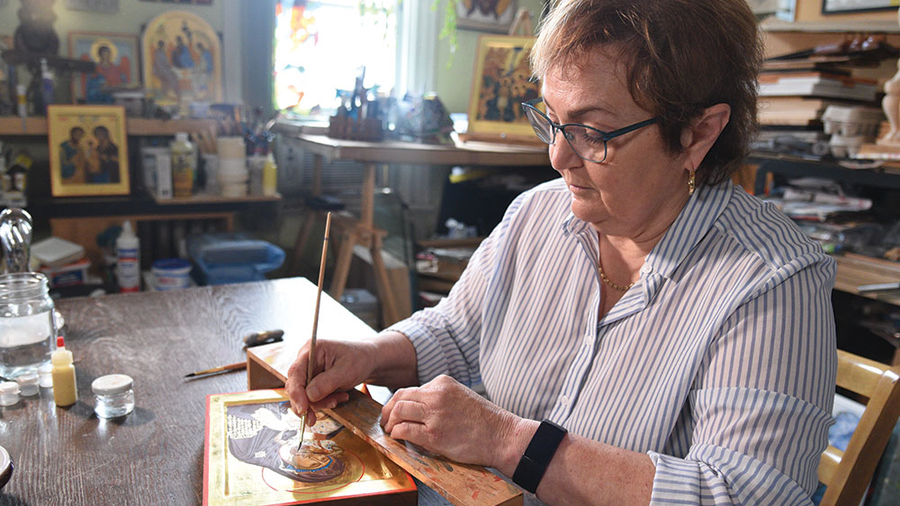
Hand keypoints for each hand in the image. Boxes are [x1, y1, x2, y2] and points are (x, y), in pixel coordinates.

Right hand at [285, 339, 375, 423]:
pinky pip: (312, 398)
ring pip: (304, 395)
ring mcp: (309, 372)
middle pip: (296, 386)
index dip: (296, 393)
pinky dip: (325, 402)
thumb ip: (326, 383)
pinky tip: (339, 397)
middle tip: (325, 410)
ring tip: (340, 398)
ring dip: (321, 402)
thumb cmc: (359, 359)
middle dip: (309, 402)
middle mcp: (306, 360)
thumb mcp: (346, 371)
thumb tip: (309, 396)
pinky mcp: (313, 382)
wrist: (368, 360)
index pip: (295, 372)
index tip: (303, 409)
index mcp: (312, 350)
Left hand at [381, 375, 521, 468]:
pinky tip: (399, 438)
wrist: (502, 435)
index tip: (394, 411)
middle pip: (400, 397)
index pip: (411, 389)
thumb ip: (439, 398)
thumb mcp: (460, 396)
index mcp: (443, 383)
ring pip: (399, 411)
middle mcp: (437, 395)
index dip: (398, 402)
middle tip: (386, 421)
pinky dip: (397, 434)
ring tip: (391, 431)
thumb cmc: (484, 421)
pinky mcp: (434, 435)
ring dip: (391, 422)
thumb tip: (416, 409)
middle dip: (388, 410)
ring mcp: (435, 414)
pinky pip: (405, 430)